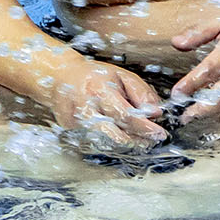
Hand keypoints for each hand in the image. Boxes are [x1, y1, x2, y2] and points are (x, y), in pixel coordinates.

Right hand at [39, 57, 168, 149]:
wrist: (60, 77)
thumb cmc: (94, 76)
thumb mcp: (122, 75)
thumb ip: (141, 93)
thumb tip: (156, 113)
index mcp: (99, 89)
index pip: (125, 115)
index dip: (144, 127)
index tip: (158, 133)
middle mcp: (85, 107)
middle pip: (113, 134)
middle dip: (135, 141)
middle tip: (151, 141)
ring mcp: (75, 122)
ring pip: (105, 142)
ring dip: (125, 144)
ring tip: (139, 141)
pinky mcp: (70, 132)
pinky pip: (96, 142)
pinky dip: (112, 143)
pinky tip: (121, 138)